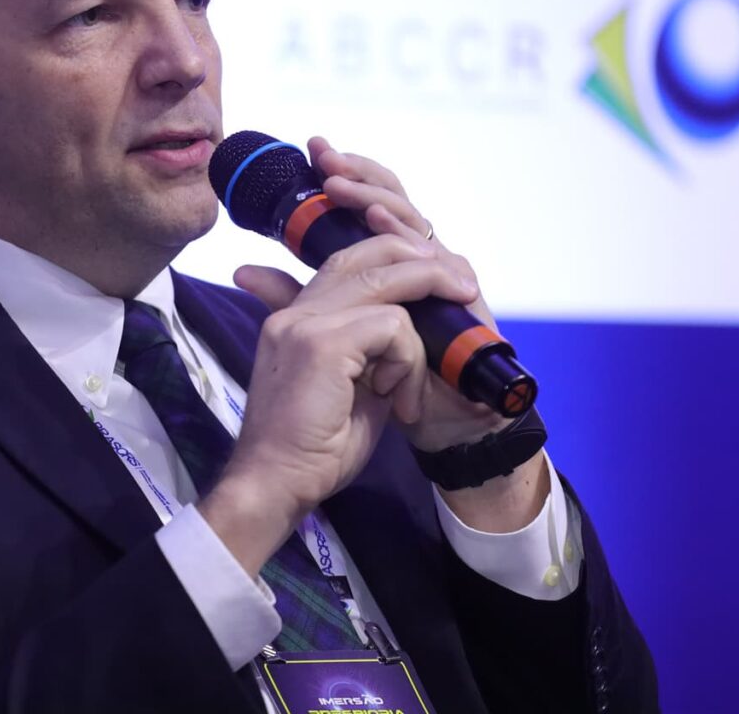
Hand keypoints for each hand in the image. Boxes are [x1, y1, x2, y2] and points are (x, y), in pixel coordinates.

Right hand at [198, 232, 468, 574]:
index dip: (393, 260)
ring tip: (411, 388)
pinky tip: (398, 401)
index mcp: (296, 319)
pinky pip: (392, 326)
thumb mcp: (350, 390)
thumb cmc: (312, 451)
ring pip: (387, 283)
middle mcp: (296, 311)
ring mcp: (305, 322)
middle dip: (422, 265)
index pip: (346, 262)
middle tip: (462, 289)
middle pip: (366, 254)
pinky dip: (408, 362)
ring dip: (420, 334)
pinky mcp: (322, 342)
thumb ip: (370, 353)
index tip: (437, 281)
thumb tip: (404, 333)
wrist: (276, 484)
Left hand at [307, 137, 549, 532]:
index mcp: (378, 264)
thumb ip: (292, 298)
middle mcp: (411, 262)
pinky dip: (408, 235)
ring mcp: (439, 274)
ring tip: (340, 184)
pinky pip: (440, 255)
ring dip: (375, 196)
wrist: (423, 426)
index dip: (342, 175)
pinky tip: (379, 222)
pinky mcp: (462, 296)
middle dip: (356, 173)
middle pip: (389, 200)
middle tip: (323, 153)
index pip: (363, 204)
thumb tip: (244, 269)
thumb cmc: (373, 388)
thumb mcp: (320, 337)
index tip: (311, 150)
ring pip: (411, 218)